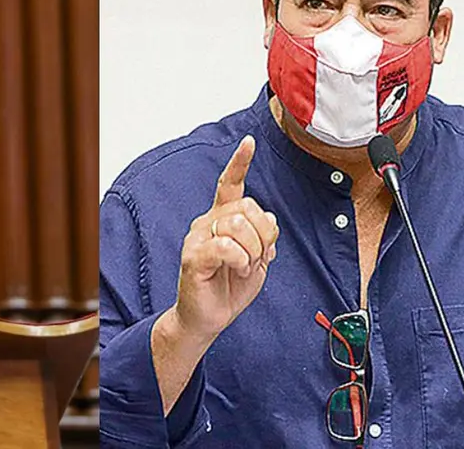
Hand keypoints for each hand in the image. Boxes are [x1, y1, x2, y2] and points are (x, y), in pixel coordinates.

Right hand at [170, 135, 278, 342]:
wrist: (207, 319)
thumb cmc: (228, 288)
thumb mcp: (258, 260)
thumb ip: (264, 238)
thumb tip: (269, 220)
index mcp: (222, 219)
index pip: (230, 184)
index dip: (240, 163)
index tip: (249, 143)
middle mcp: (207, 222)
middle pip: (247, 207)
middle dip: (264, 233)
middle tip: (259, 256)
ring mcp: (198, 238)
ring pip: (238, 224)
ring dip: (252, 249)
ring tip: (245, 265)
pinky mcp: (194, 256)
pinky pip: (226, 246)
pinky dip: (241, 260)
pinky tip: (237, 269)